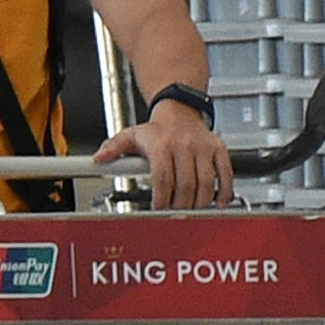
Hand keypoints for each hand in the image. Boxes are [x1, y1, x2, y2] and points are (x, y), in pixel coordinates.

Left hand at [96, 103, 232, 210]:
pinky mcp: (219, 149)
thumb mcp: (130, 135)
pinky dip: (224, 191)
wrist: (179, 112)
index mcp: (161, 144)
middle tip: (175, 213)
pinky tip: (219, 202)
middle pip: (185, 183)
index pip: (162, 177)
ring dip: (200, 201)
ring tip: (192, 210)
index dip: (161, 197)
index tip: (159, 208)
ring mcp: (203, 148)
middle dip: (180, 203)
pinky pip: (225, 173)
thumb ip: (113, 148)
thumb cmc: (155, 130)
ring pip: (205, 181)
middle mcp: (184, 145)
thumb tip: (99, 159)